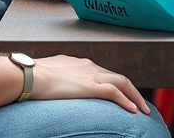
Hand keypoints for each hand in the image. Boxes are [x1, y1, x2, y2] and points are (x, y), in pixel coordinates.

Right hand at [30, 55, 150, 112]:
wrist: (31, 75)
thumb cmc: (34, 76)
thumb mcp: (51, 73)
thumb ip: (60, 77)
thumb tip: (58, 83)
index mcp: (81, 64)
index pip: (104, 73)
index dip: (115, 85)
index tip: (121, 94)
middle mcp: (90, 66)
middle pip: (118, 77)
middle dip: (131, 91)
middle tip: (140, 103)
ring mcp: (92, 75)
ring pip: (122, 83)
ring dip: (135, 97)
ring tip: (142, 110)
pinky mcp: (90, 86)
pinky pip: (115, 93)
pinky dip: (126, 101)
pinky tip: (133, 110)